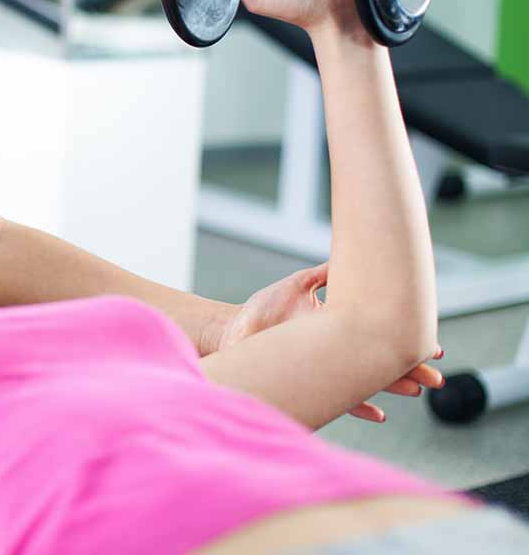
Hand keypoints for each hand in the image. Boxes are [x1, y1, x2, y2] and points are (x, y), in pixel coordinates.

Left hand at [213, 263, 445, 422]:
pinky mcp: (308, 383)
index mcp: (336, 326)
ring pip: (365, 379)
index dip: (403, 338)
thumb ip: (323, 275)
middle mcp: (334, 349)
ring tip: (415, 391)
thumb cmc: (262, 310)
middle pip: (379, 360)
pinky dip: (358, 405)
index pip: (377, 333)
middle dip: (408, 369)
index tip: (432, 346)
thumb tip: (349, 255)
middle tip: (436, 378)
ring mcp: (323, 367)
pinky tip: (380, 414)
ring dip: (391, 385)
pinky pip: (339, 399)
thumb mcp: (295, 286)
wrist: (234, 331)